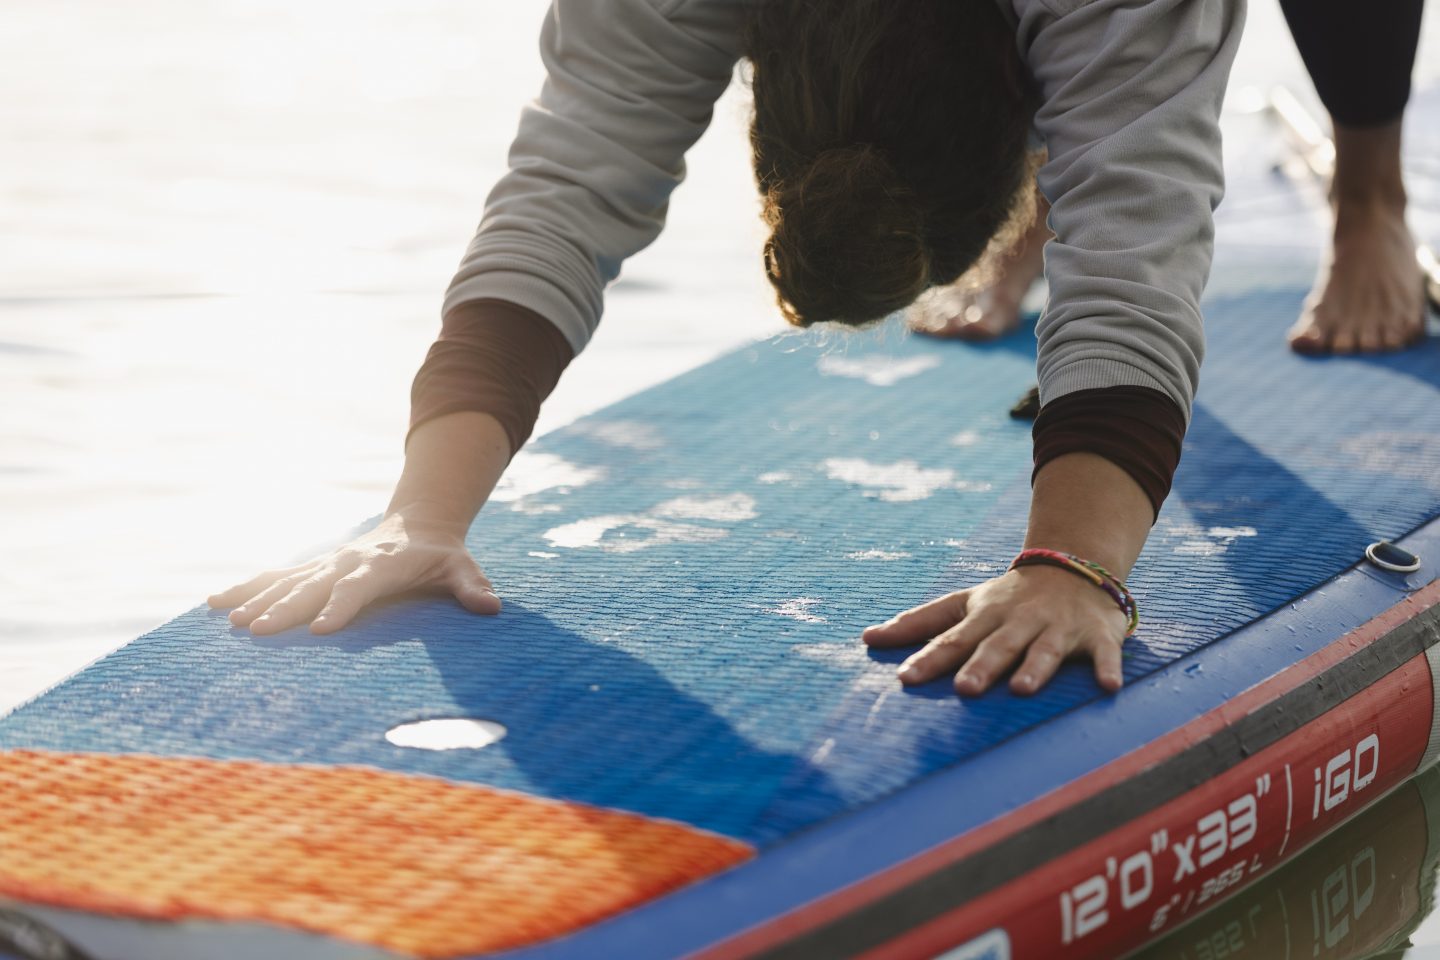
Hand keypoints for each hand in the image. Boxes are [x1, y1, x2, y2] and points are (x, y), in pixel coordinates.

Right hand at [208, 510, 500, 635]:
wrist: (417, 523)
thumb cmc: (440, 554)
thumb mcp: (462, 566)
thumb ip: (472, 586)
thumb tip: (492, 607)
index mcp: (383, 563)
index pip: (359, 587)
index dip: (341, 606)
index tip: (321, 629)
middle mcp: (348, 561)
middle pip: (313, 585)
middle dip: (286, 608)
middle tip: (257, 631)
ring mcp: (327, 563)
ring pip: (287, 580)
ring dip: (258, 599)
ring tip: (231, 621)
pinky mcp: (313, 567)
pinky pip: (275, 576)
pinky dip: (246, 588)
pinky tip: (215, 604)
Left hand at [862, 564, 1125, 695]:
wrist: (1073, 565)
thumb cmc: (1008, 598)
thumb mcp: (963, 603)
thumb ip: (918, 623)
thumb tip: (866, 639)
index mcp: (985, 616)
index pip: (951, 639)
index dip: (928, 659)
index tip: (905, 680)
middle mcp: (1019, 621)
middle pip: (996, 645)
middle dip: (981, 666)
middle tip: (963, 690)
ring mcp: (1059, 627)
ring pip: (1046, 649)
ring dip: (1035, 668)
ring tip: (1022, 689)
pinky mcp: (1097, 635)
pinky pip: (1105, 654)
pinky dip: (1107, 669)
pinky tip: (1107, 687)